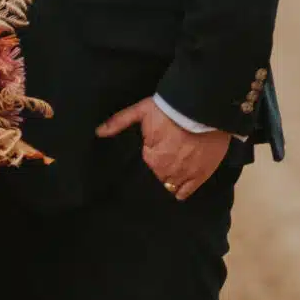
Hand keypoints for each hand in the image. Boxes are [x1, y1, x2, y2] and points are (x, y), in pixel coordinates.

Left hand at [98, 100, 232, 200]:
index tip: (151, 156)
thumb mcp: (141, 111)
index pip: (145, 167)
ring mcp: (185, 175)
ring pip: (171, 187)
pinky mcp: (201, 176)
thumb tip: (98, 132)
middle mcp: (166, 172)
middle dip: (158, 172)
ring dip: (169, 181)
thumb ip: (119, 122)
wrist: (200, 108)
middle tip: (163, 163)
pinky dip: (182, 191)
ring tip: (171, 174)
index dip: (148, 161)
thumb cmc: (169, 109)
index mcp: (151, 159)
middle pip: (158, 179)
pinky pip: (187, 192)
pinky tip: (180, 186)